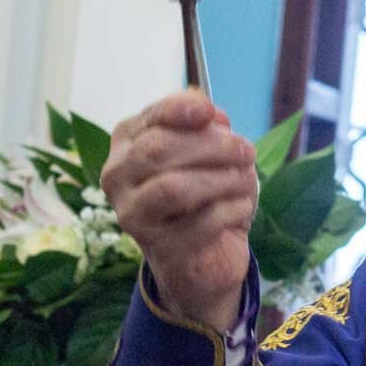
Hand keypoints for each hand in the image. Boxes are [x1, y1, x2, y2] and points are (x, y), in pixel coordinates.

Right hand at [102, 91, 257, 331]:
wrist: (203, 256)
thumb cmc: (204, 192)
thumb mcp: (209, 153)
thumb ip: (208, 129)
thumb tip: (213, 116)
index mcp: (128, 144)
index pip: (148, 118)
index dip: (179, 109)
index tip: (209, 112)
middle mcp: (118, 177)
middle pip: (158, 148)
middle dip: (213, 145)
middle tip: (247, 151)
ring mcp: (132, 215)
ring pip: (174, 187)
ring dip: (222, 178)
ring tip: (245, 180)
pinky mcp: (159, 248)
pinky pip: (201, 221)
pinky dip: (232, 209)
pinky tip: (242, 207)